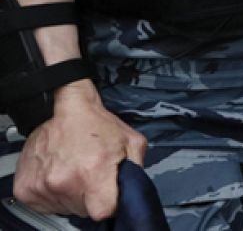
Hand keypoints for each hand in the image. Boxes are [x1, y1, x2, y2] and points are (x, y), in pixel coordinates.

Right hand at [15, 82, 146, 219]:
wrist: (67, 112)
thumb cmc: (97, 126)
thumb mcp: (132, 143)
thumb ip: (136, 172)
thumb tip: (133, 195)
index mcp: (92, 172)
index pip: (104, 212)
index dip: (110, 204)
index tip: (109, 194)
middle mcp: (64, 181)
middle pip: (84, 211)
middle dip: (91, 197)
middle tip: (91, 175)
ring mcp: (42, 186)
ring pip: (65, 208)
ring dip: (71, 194)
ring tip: (74, 171)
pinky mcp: (25, 189)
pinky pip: (45, 206)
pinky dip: (53, 194)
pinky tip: (59, 175)